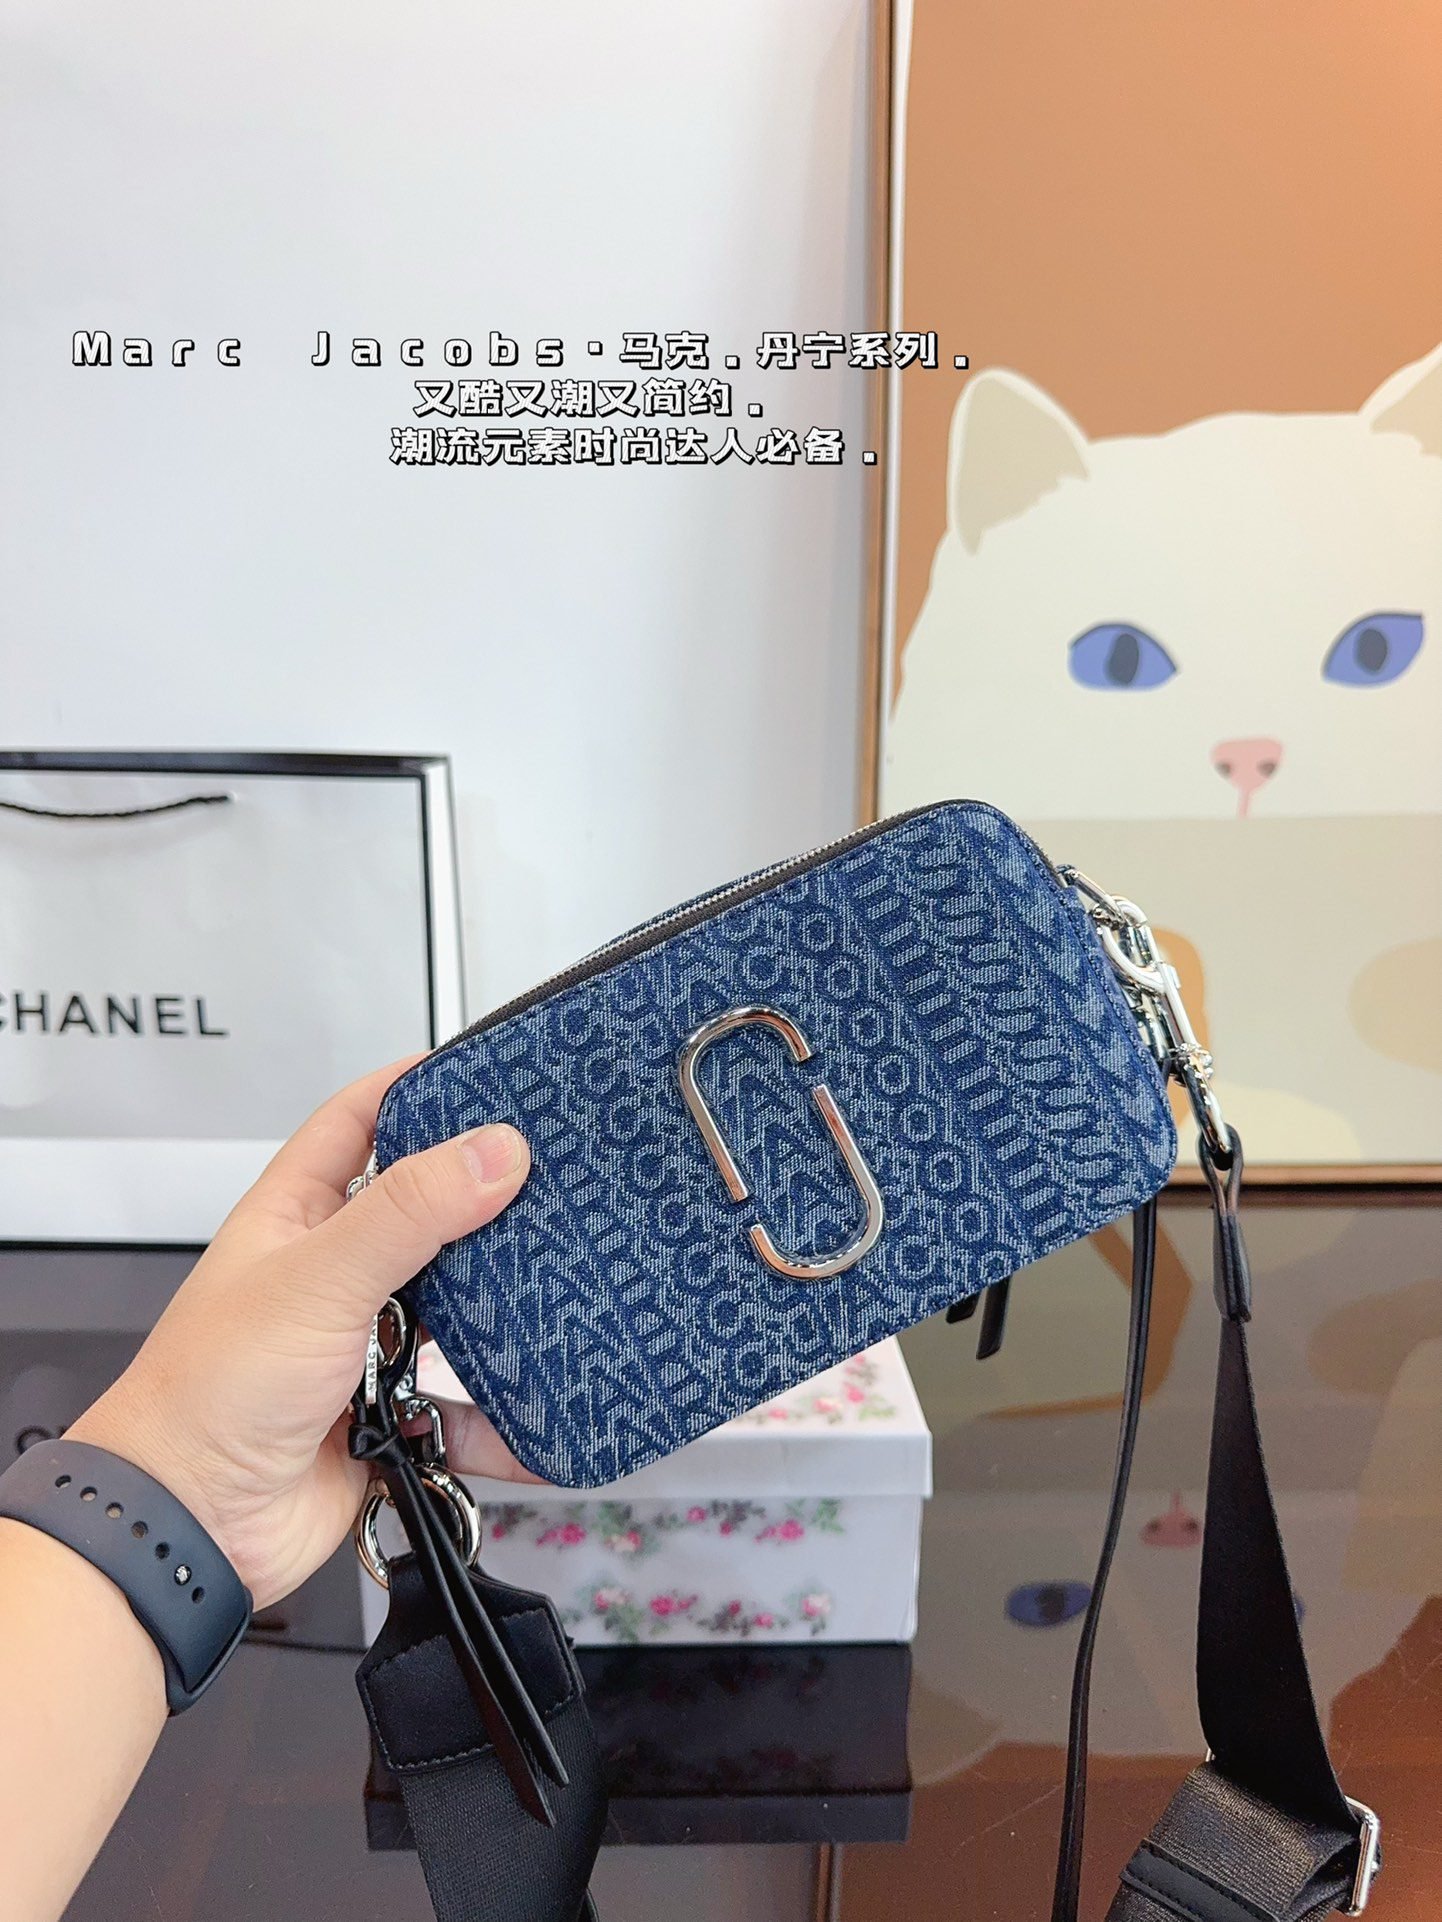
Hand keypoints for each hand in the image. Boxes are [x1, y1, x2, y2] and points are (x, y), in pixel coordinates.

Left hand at [69, 1059, 538, 1610]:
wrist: (192, 1527)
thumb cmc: (207, 1395)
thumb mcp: (317, 1278)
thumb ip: (409, 1211)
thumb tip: (494, 1148)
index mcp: (296, 1216)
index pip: (358, 1120)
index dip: (415, 1088)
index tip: (486, 1071)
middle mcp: (331, 1275)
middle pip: (423, 1215)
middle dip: (482, 1204)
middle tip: (548, 1180)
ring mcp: (362, 1346)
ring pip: (454, 1312)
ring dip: (499, 1314)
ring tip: (554, 1289)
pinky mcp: (389, 1417)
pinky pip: (464, 1412)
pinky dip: (504, 1418)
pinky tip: (539, 1411)